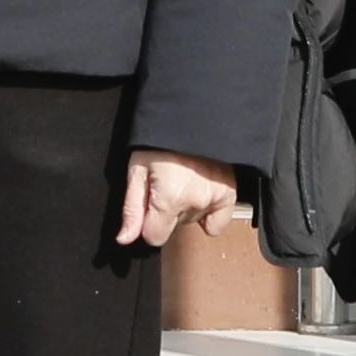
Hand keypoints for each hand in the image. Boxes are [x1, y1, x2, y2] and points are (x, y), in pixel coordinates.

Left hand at [117, 151, 243, 249]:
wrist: (191, 116)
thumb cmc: (160, 139)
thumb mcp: (137, 170)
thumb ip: (132, 209)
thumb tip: (125, 238)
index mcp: (170, 197)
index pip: (155, 237)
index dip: (147, 222)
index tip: (149, 203)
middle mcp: (196, 202)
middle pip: (174, 227)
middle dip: (167, 211)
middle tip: (167, 182)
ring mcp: (216, 198)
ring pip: (194, 220)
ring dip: (187, 207)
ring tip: (184, 180)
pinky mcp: (230, 193)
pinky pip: (219, 221)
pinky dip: (210, 212)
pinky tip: (201, 194)